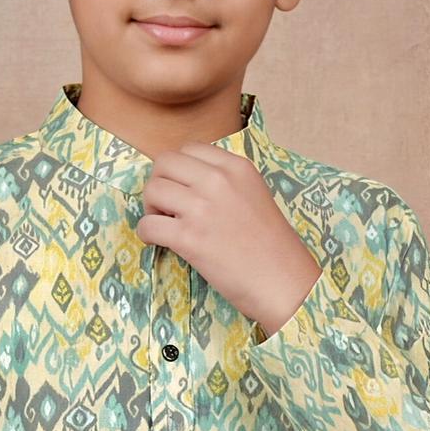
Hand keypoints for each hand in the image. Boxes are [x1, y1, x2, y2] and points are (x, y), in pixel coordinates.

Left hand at [136, 142, 322, 337]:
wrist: (283, 281)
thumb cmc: (272, 246)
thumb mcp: (254, 195)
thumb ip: (224, 182)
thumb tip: (184, 182)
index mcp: (236, 167)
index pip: (189, 149)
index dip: (178, 169)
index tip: (182, 189)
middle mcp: (218, 180)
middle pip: (164, 163)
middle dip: (159, 183)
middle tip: (167, 207)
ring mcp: (202, 208)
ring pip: (152, 190)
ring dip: (151, 208)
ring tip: (165, 225)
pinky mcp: (189, 237)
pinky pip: (147, 224)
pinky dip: (147, 233)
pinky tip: (159, 242)